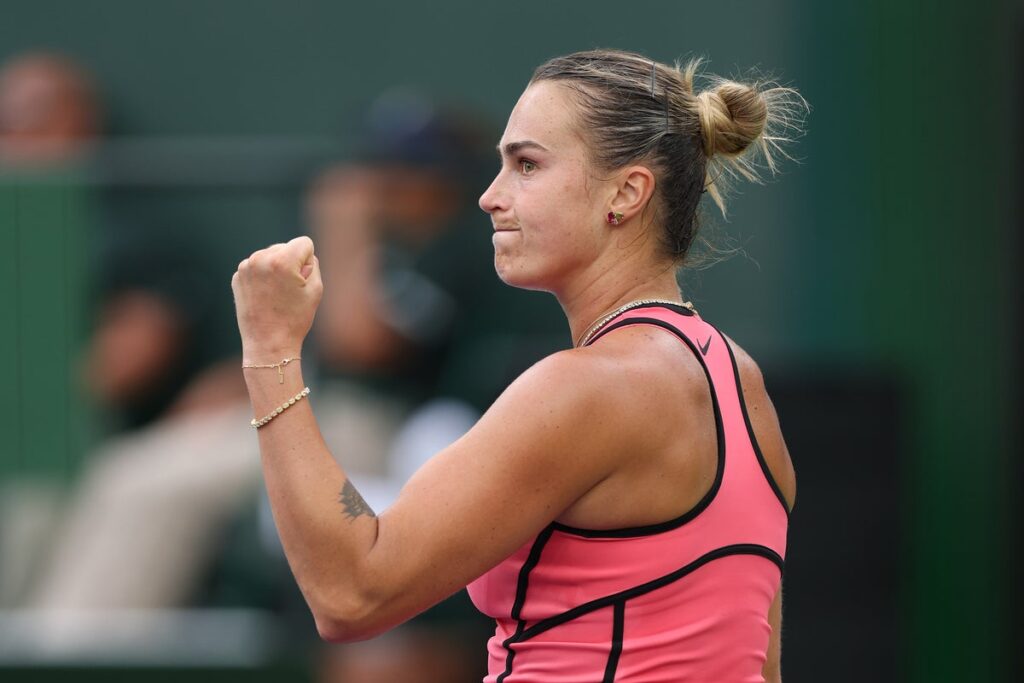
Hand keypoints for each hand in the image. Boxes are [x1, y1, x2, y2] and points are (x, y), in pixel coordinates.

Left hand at [232, 236, 322, 360]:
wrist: (268, 343)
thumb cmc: (295, 318)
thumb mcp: (316, 289)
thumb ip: (313, 264)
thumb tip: (301, 255)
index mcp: (281, 260)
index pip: (304, 243)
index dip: (308, 263)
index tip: (302, 282)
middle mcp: (260, 258)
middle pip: (286, 247)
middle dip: (291, 264)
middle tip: (289, 292)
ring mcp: (245, 267)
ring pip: (271, 256)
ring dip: (276, 269)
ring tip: (276, 295)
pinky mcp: (237, 277)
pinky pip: (257, 267)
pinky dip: (263, 277)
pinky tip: (265, 297)